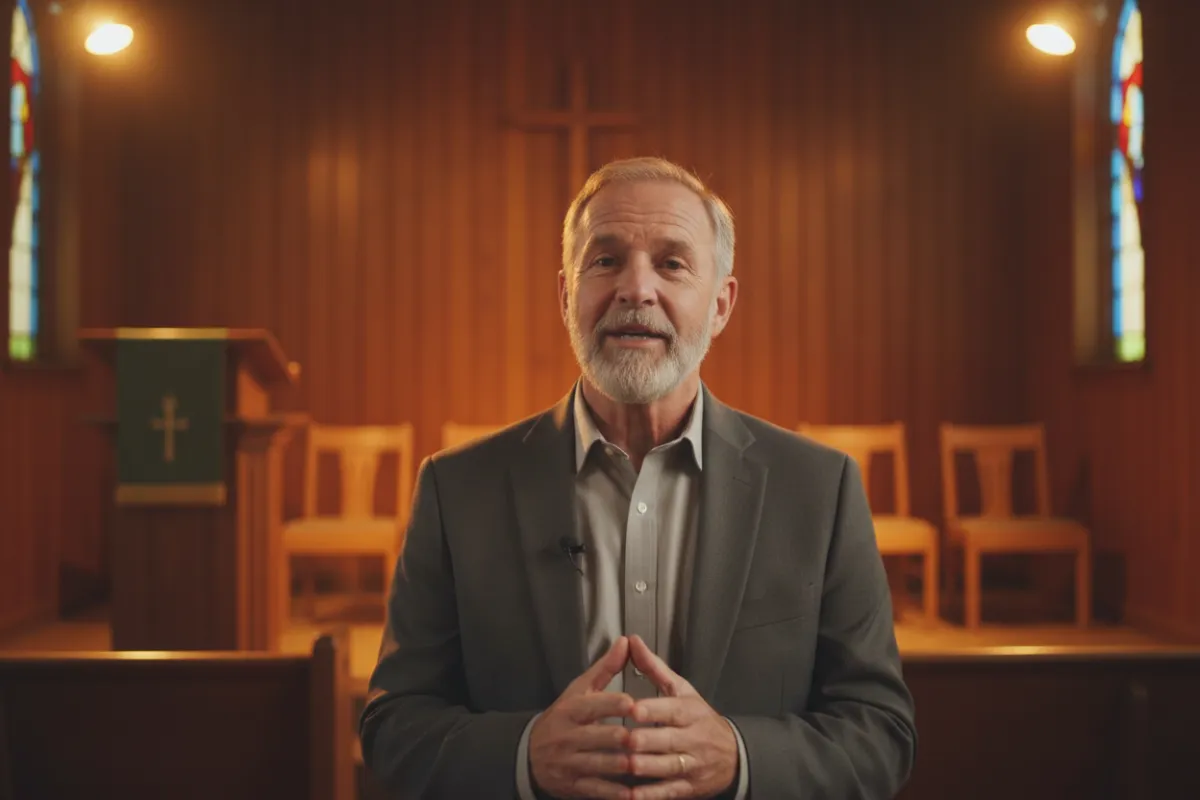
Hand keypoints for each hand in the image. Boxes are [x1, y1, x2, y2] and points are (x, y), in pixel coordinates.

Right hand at [529, 636, 635, 798]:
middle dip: (617, 739)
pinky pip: (593, 790)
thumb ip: (605, 669)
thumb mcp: (578, 690)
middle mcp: (568, 736)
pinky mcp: (571, 784)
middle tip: (639, 738)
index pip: (592, 705)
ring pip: (596, 764)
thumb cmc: (563, 718)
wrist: (528, 753)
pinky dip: (612, 793)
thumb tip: (626, 642)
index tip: (632, 703)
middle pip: (595, 737)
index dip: (612, 704)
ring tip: (640, 765)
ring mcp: (568, 762)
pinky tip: (631, 794)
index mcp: (571, 710)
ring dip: (619, 766)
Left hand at [625, 635, 737, 798]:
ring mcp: (692, 764)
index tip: (633, 709)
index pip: (671, 709)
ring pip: (667, 767)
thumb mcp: (682, 689)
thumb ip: (654, 667)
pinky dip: (649, 794)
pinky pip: (668, 792)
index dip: (652, 710)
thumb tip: (632, 641)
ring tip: (623, 766)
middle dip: (645, 741)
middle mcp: (693, 738)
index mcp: (689, 711)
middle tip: (623, 740)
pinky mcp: (689, 787)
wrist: (734, 754)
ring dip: (645, 767)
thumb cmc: (699, 717)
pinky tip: (630, 795)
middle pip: (667, 740)